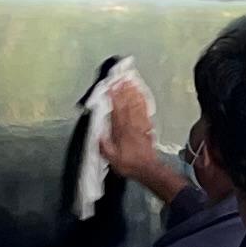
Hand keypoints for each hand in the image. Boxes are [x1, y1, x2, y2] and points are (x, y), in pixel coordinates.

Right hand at [97, 74, 190, 207]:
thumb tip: (98, 134)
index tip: (111, 86)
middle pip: (128, 103)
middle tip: (121, 78)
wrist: (147, 169)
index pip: (116, 109)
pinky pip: (145, 110)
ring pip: (137, 104)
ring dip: (133, 92)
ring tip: (130, 81)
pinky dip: (143, 100)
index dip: (114, 97)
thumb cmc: (128, 164)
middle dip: (124, 89)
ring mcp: (141, 124)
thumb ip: (104, 145)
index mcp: (121, 130)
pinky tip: (141, 94)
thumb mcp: (111, 157)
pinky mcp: (147, 127)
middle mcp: (132, 124)